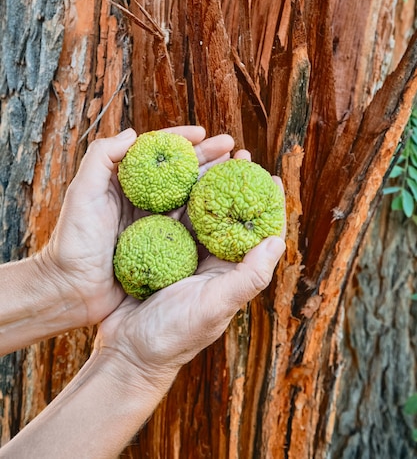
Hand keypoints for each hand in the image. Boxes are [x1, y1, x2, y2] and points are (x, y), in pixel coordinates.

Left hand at [41, 126, 234, 326]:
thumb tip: (134, 133)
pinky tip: (228, 211)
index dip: (181, 139)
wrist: (71, 290)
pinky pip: (190, 227)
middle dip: (208, 157)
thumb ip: (101, 158)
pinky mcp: (163, 246)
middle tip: (233, 147)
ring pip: (190, 196)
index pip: (158, 153)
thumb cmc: (73, 241)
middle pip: (181, 172)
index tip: (203, 132)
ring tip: (238, 172)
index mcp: (125, 182)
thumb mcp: (82, 194)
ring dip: (214, 183)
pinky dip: (209, 216)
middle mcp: (142, 199)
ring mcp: (154, 223)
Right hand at [94, 148, 285, 386]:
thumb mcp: (215, 306)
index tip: (271, 177)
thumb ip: (248, 276)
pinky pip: (174, 217)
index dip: (268, 206)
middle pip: (231, 215)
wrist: (128, 351)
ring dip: (209, 183)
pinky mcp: (161, 251)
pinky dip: (179, 195)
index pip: (259, 234)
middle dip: (237, 184)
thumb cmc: (175, 335)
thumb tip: (278, 240)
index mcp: (231, 272)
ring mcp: (186, 255)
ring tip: (213, 156)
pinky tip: (177, 177)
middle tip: (240, 154)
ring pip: (203, 211)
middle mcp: (213, 261)